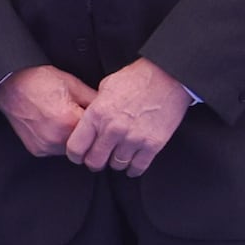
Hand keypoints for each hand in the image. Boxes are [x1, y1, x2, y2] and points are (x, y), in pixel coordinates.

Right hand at [0, 64, 95, 161]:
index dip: (102, 123)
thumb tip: (111, 109)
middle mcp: (56, 138)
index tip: (102, 117)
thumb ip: (95, 100)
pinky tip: (55, 124)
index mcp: (69, 122)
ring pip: (72, 148)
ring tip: (66, 119)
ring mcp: (45, 146)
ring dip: (74, 138)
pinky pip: (57, 149)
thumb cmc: (39, 82)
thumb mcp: (74, 85)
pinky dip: (60, 140)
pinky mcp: (37, 150)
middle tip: (80, 115)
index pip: (99, 131)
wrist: (11, 85)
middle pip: (86, 143)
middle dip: (88, 132)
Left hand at [68, 59, 193, 174]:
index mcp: (96, 115)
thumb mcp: (106, 87)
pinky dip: (133, 168)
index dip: (75, 155)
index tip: (79, 155)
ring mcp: (133, 139)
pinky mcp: (153, 144)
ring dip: (115, 163)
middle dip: (94, 162)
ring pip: (116, 165)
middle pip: (95, 162)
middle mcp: (112, 130)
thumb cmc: (137, 78)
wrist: (169, 76)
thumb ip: (95, 108)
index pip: (75, 148)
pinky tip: (132, 163)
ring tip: (118, 155)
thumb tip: (88, 121)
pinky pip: (138, 167)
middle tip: (98, 159)